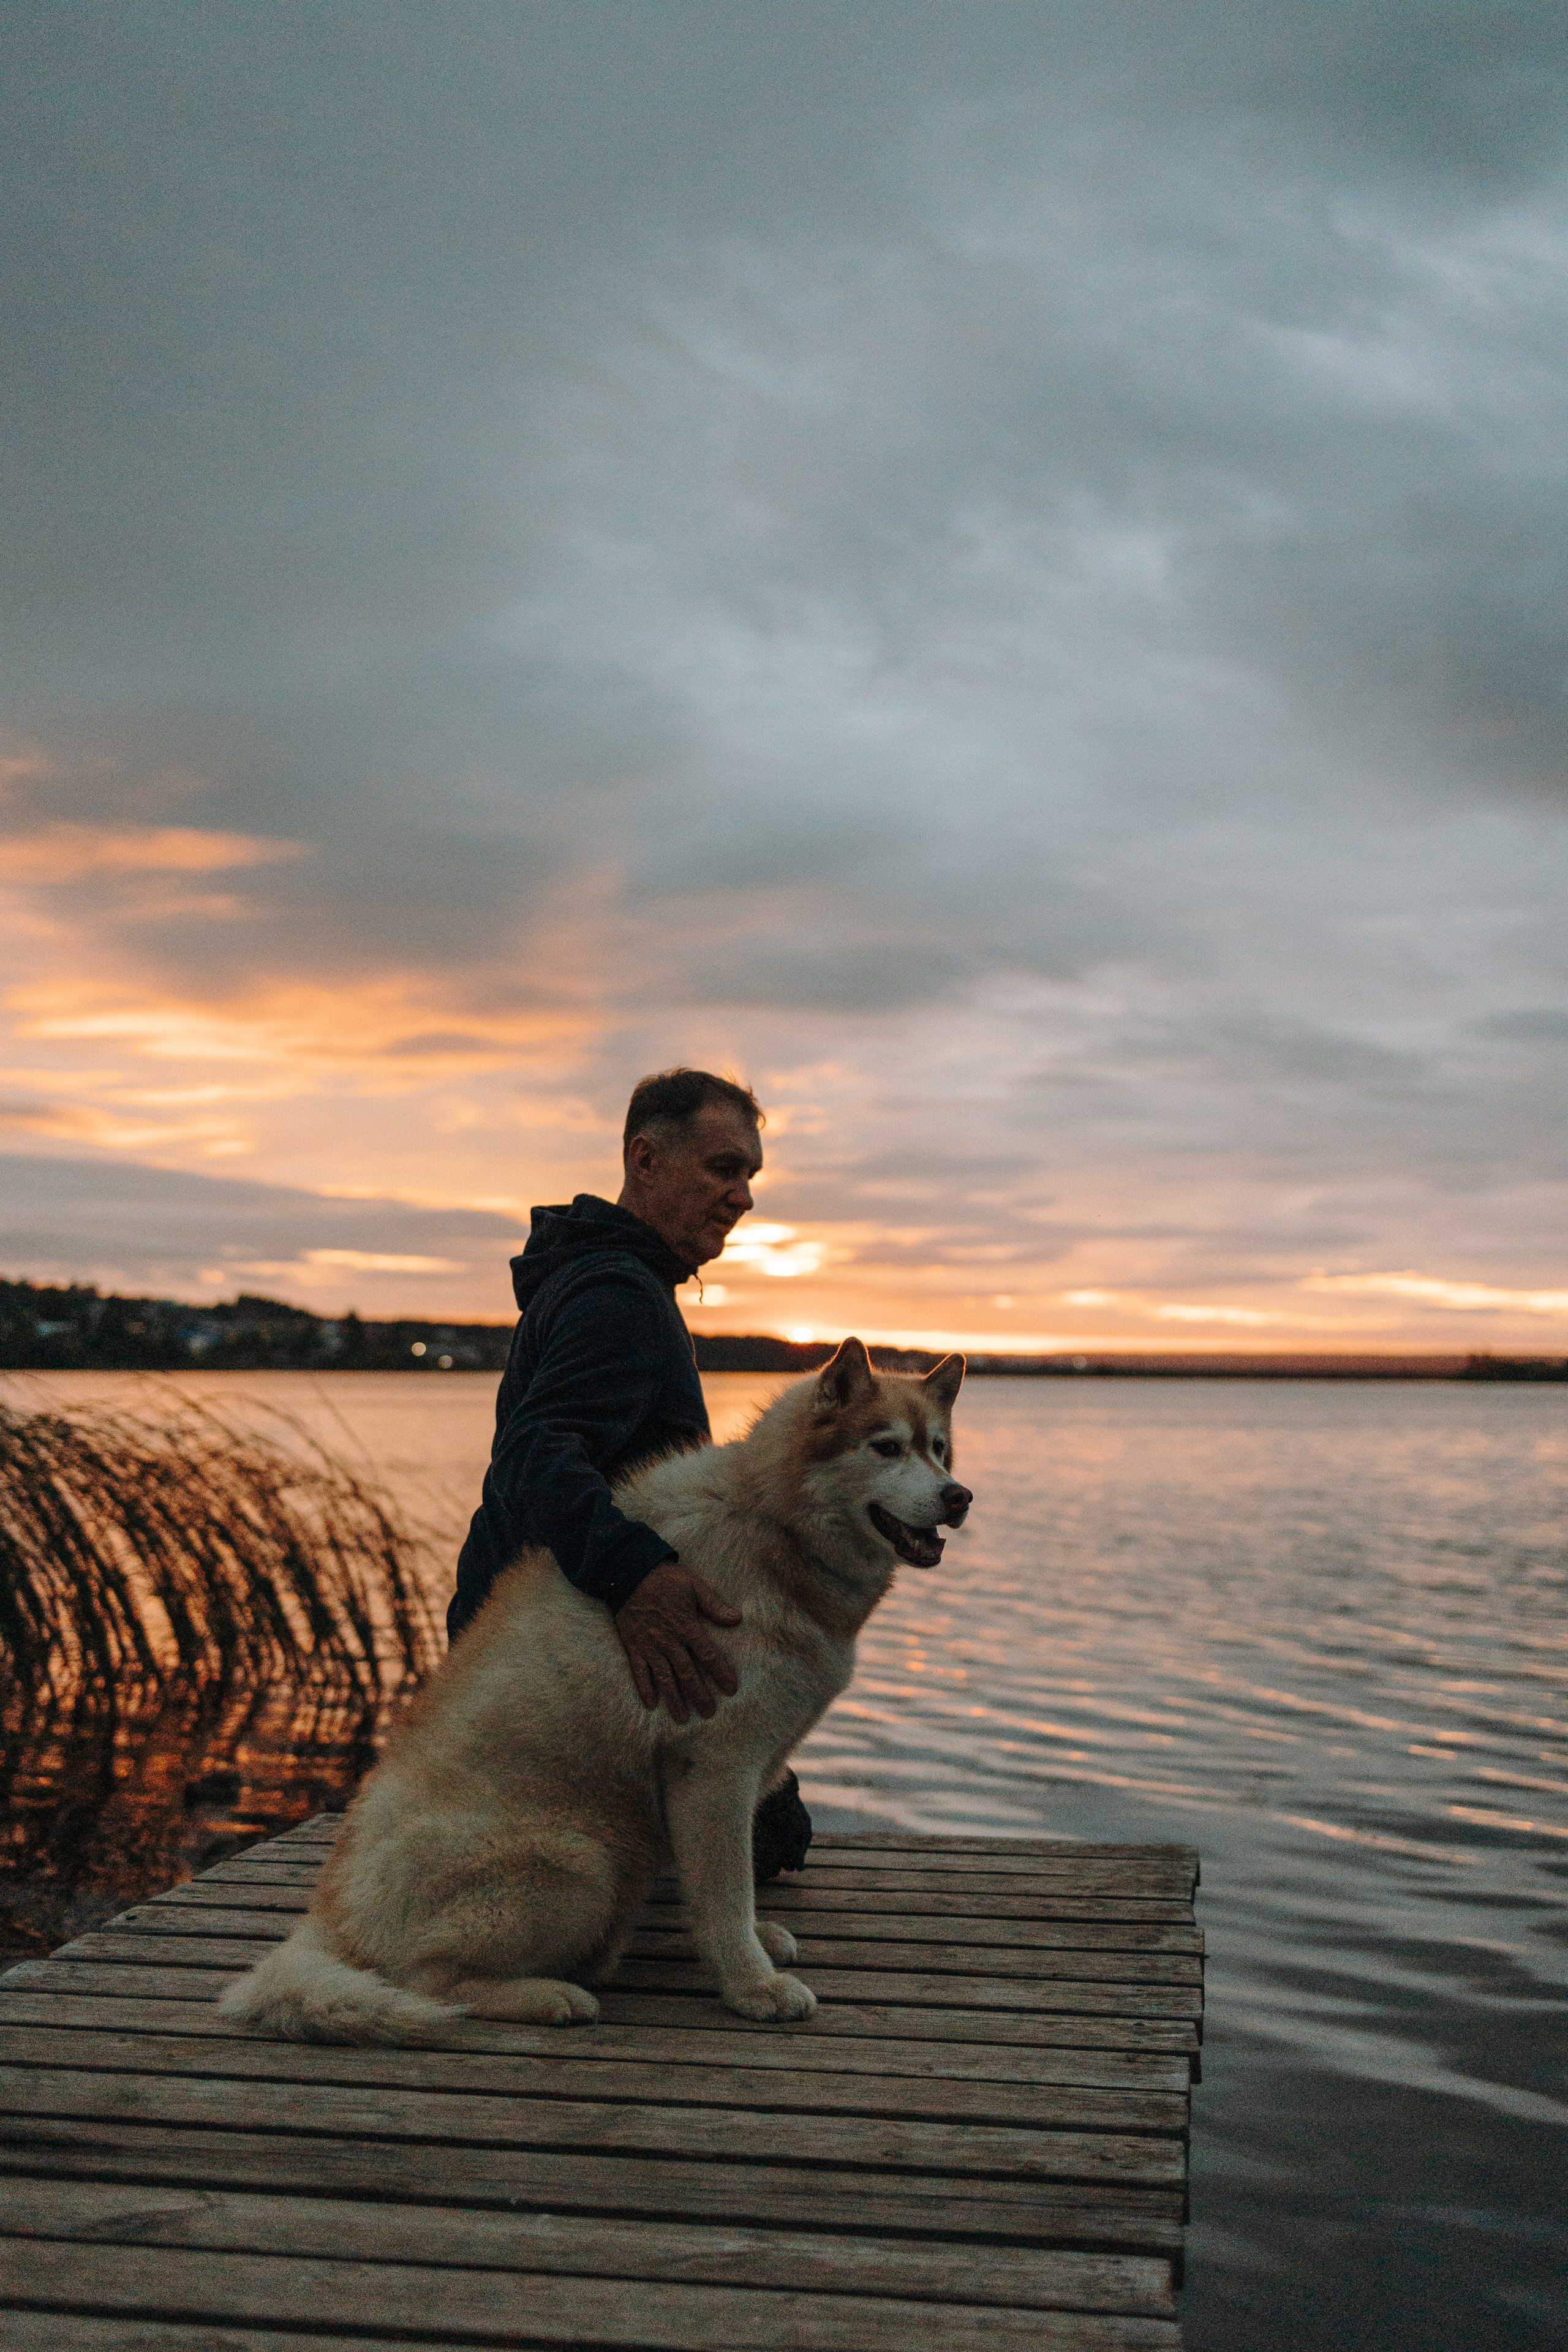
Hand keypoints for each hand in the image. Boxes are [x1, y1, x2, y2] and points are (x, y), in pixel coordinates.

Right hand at [614, 1560, 740, 1723]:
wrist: (629, 1572)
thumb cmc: (665, 1579)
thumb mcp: (694, 1586)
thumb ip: (714, 1605)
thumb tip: (737, 1619)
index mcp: (687, 1626)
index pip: (708, 1655)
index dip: (721, 1673)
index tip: (731, 1689)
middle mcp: (669, 1640)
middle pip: (687, 1673)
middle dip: (699, 1695)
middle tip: (709, 1714)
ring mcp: (649, 1646)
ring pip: (664, 1678)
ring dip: (674, 1699)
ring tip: (683, 1719)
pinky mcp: (633, 1646)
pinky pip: (639, 1672)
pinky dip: (645, 1688)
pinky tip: (651, 1704)